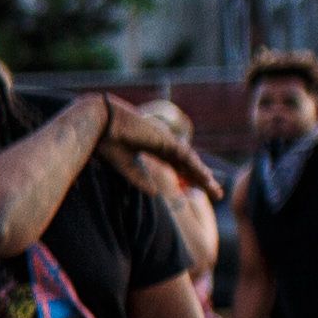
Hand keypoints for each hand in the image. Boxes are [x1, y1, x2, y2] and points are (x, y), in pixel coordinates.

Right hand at [93, 95, 217, 199]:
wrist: (102, 123)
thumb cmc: (108, 141)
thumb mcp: (125, 166)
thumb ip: (140, 178)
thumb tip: (155, 193)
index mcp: (153, 149)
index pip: (176, 166)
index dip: (187, 178)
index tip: (197, 191)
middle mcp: (163, 144)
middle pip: (188, 165)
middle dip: (201, 179)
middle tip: (215, 194)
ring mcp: (166, 141)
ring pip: (190, 162)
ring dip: (203, 177)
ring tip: (215, 191)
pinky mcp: (165, 140)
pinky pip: (185, 157)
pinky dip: (196, 168)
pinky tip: (205, 178)